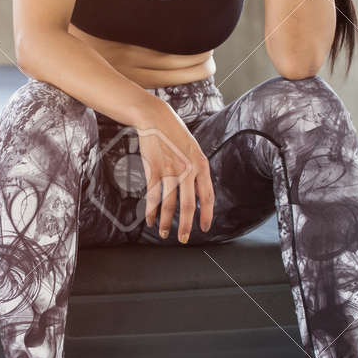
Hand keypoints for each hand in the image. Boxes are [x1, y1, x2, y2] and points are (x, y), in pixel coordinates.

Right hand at [136, 116, 212, 242]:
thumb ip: (196, 171)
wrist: (155, 118)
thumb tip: (196, 195)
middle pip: (187, 205)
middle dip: (185, 226)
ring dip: (165, 221)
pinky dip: (151, 211)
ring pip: (168, 203)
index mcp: (201, 165)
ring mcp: (169, 170)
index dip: (206, 215)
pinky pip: (153, 196)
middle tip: (183, 239)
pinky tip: (150, 220)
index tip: (204, 228)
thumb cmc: (174, 134)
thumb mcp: (193, 150)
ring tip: (164, 233)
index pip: (207, 196)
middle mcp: (187, 169)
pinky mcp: (153, 169)